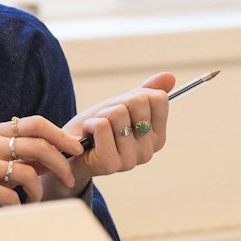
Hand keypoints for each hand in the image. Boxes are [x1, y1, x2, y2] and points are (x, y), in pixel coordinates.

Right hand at [0, 115, 85, 218]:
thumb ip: (20, 156)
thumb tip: (59, 153)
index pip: (36, 123)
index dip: (61, 135)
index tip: (77, 149)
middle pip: (38, 146)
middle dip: (61, 164)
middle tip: (69, 181)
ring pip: (27, 173)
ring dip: (39, 192)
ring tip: (33, 201)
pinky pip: (11, 196)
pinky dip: (19, 206)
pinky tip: (14, 210)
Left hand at [54, 71, 174, 197]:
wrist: (70, 152)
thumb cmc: (98, 129)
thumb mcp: (122, 106)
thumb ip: (146, 92)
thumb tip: (170, 76)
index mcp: (157, 137)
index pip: (158, 99)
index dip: (134, 96)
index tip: (122, 109)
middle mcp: (148, 151)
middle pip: (138, 102)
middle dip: (115, 104)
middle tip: (106, 120)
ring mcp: (131, 160)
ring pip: (118, 113)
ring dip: (100, 115)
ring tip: (95, 131)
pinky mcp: (110, 163)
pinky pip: (102, 126)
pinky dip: (90, 124)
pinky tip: (88, 136)